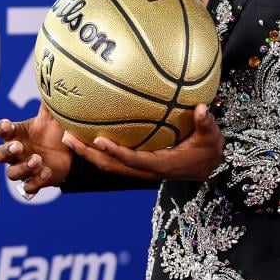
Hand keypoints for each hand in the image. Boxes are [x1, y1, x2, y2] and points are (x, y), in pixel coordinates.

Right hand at [0, 102, 72, 197]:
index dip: (1, 128)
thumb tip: (49, 78)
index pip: (1, 131)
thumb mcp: (52, 118)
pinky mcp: (34, 182)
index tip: (8, 124)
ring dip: (23, 167)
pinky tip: (47, 172)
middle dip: (6, 152)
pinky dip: (35, 182)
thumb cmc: (54, 133)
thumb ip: (48, 103)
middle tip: (19, 147)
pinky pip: (28, 187)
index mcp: (17, 135)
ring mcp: (23, 168)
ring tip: (38, 160)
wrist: (71, 155)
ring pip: (12, 173)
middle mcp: (16, 153)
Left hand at [62, 103, 224, 180]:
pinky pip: (113, 160)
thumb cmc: (208, 151)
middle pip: (111, 166)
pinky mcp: (137, 165)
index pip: (133, 160)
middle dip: (88, 154)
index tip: (99, 140)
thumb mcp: (211, 138)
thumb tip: (201, 109)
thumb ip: (206, 124)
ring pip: (108, 165)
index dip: (115, 152)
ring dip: (87, 153)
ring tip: (68, 137)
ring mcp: (139, 169)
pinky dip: (98, 151)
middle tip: (68, 137)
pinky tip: (86, 135)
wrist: (209, 167)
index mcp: (160, 165)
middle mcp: (145, 170)